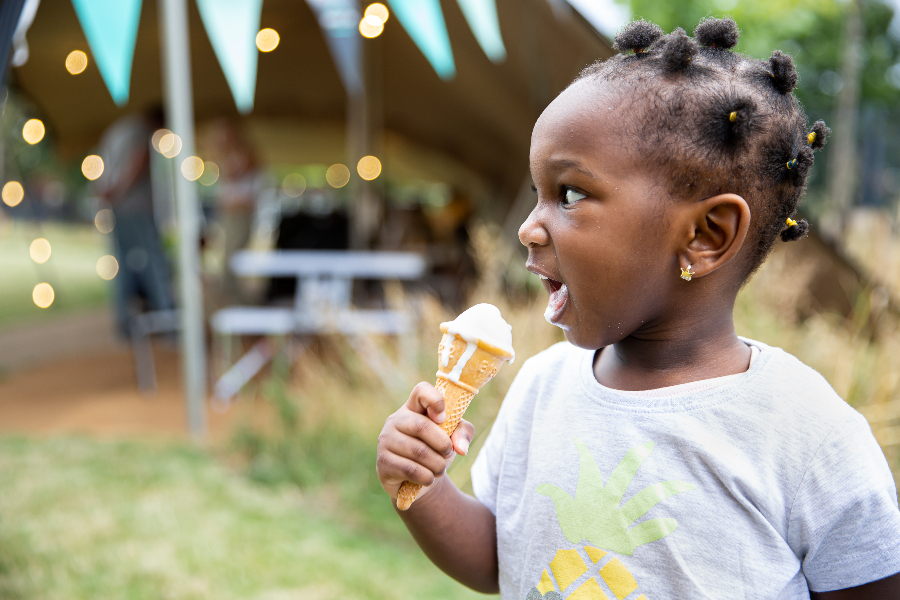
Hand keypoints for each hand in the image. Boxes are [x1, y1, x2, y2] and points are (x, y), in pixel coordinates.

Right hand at [376, 382, 474, 500]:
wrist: (418, 481)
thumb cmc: (436, 451)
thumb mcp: (453, 438)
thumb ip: (463, 433)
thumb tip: (460, 448)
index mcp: (413, 408)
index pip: (421, 391)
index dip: (435, 400)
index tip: (443, 418)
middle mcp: (396, 420)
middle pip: (421, 425)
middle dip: (442, 444)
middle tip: (448, 453)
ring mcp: (386, 440)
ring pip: (417, 451)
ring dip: (437, 464)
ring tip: (440, 469)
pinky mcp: (383, 462)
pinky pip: (410, 469)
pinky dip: (426, 477)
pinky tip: (428, 478)